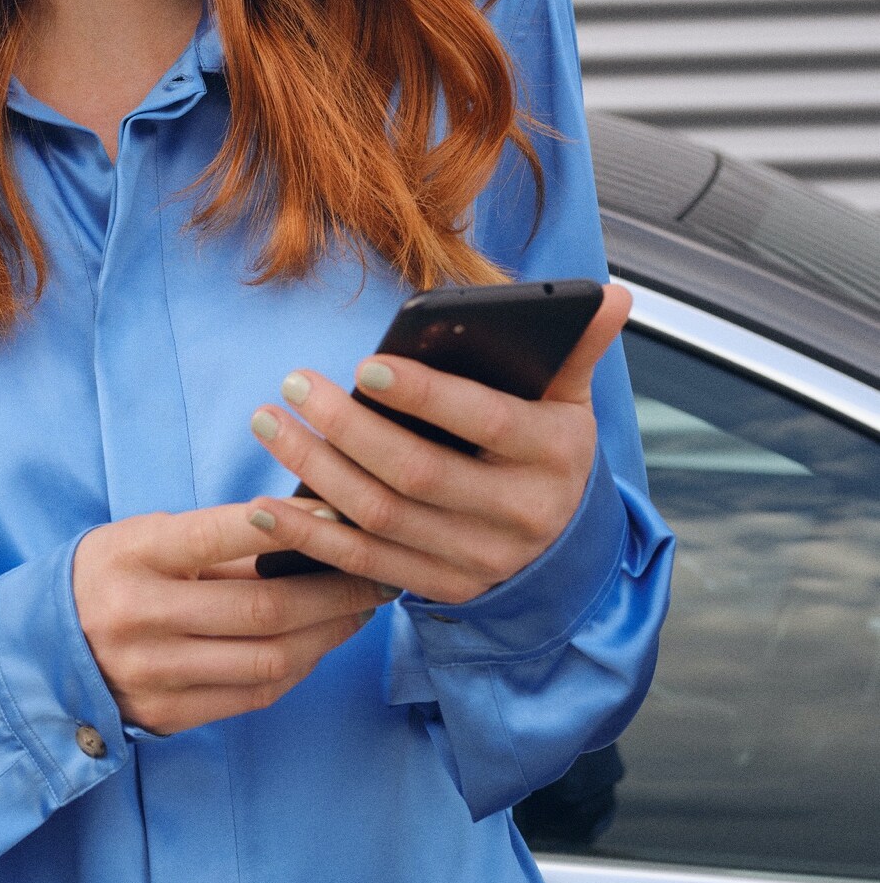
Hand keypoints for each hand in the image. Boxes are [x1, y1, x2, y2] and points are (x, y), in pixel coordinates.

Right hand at [71, 504, 393, 735]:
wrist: (43, 649)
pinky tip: (323, 642)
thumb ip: (218, 541)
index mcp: (133, 555)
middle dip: (336, 590)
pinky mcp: (169, 715)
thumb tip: (312, 530)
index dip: (289, 523)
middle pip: (263, 608)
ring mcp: (154, 673)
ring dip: (331, 633)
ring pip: (270, 658)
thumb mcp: (147, 537)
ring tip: (362, 607)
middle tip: (379, 570)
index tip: (342, 512)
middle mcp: (140, 616)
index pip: (221, 533)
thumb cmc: (112, 574)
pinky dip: (301, 666)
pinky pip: (255, 694)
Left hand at [244, 283, 632, 606]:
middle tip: (294, 384)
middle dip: (347, 428)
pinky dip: (314, 539)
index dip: (424, 395)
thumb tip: (612, 294)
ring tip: (269, 423)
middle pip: (417, 473)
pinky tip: (269, 505)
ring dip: (315, 472)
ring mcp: (476, 559)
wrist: (564, 554)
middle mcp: (516, 514)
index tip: (364, 365)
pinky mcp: (441, 588)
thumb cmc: (550, 451)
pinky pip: (366, 566)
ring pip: (383, 518)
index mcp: (552, 454)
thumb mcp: (571, 402)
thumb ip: (579, 348)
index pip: (483, 421)